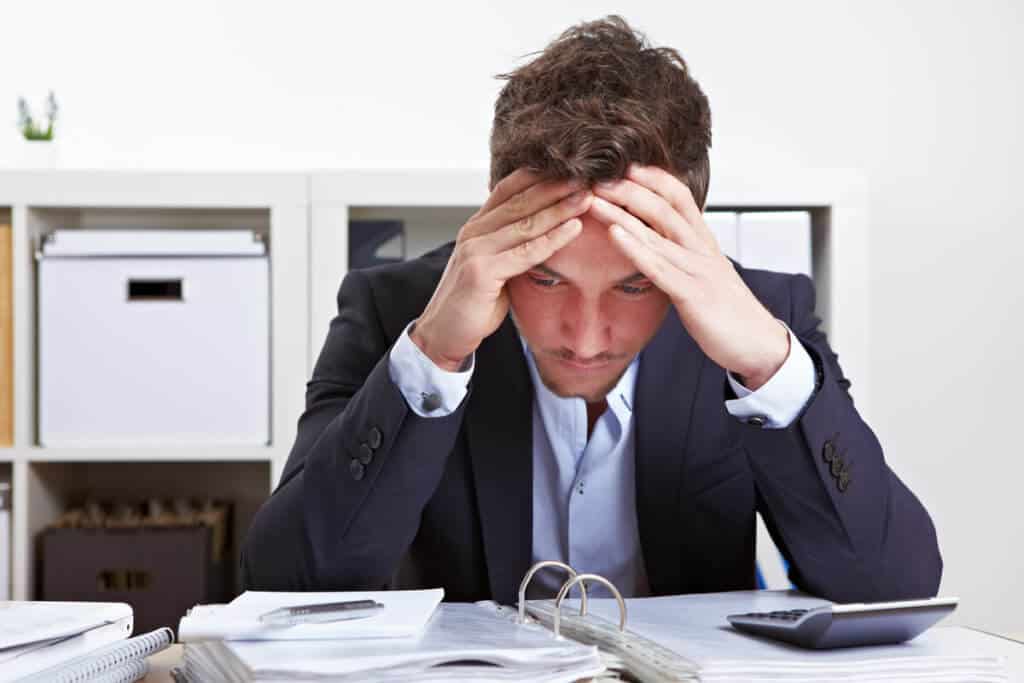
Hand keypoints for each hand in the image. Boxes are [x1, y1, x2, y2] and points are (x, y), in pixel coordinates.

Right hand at [412, 169, 592, 370]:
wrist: (442, 334)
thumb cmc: (471, 304)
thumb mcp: (491, 266)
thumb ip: (509, 247)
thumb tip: (540, 233)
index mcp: (476, 227)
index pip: (509, 190)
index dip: (539, 176)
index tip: (571, 167)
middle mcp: (474, 232)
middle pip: (520, 201)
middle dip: (556, 186)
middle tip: (588, 174)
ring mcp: (476, 250)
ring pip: (525, 223)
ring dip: (560, 207)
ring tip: (588, 196)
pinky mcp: (481, 272)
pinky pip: (525, 252)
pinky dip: (553, 239)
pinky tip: (574, 228)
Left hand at [588, 165, 788, 389]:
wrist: (757, 343)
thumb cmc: (728, 310)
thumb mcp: (705, 273)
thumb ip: (684, 254)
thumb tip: (658, 241)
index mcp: (704, 241)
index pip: (679, 196)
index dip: (652, 179)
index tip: (624, 166)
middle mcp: (701, 248)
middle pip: (664, 206)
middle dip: (629, 189)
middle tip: (598, 175)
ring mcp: (698, 269)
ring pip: (657, 231)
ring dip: (622, 213)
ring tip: (594, 198)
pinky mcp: (693, 294)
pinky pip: (659, 266)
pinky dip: (635, 247)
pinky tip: (614, 233)